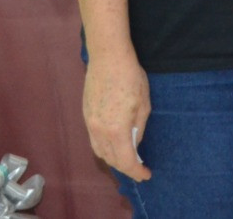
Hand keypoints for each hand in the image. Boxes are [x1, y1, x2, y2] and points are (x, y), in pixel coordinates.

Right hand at [83, 49, 151, 180]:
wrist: (108, 58)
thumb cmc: (131, 78)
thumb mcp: (144, 104)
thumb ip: (138, 128)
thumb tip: (134, 142)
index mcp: (116, 130)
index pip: (125, 161)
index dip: (136, 171)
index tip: (146, 175)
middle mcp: (99, 131)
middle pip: (110, 159)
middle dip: (125, 168)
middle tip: (139, 169)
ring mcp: (89, 123)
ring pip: (99, 151)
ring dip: (113, 159)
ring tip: (127, 159)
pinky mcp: (85, 115)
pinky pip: (94, 140)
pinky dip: (104, 148)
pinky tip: (114, 144)